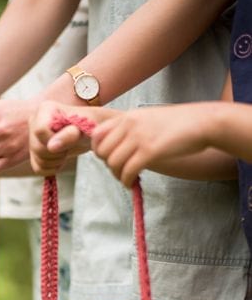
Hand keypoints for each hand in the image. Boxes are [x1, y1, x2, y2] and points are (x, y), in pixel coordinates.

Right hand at [28, 101, 112, 175]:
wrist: (90, 130)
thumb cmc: (90, 124)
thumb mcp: (85, 127)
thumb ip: (69, 135)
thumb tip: (51, 146)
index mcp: (44, 109)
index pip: (40, 131)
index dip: (56, 139)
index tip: (73, 134)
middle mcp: (34, 121)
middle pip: (38, 148)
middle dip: (58, 152)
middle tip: (71, 144)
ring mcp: (32, 138)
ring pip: (38, 160)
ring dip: (57, 160)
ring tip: (67, 149)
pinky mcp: (34, 152)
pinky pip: (39, 168)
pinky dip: (53, 167)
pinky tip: (62, 157)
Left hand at [91, 105, 210, 186]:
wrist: (203, 123)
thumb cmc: (178, 124)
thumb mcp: (149, 118)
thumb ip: (131, 129)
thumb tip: (118, 146)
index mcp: (129, 116)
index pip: (97, 134)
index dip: (99, 151)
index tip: (109, 159)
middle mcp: (130, 125)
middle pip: (103, 152)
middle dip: (108, 165)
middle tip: (120, 171)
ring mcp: (139, 138)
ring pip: (113, 163)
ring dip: (118, 175)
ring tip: (127, 178)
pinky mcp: (149, 152)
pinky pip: (127, 171)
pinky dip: (126, 181)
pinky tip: (132, 183)